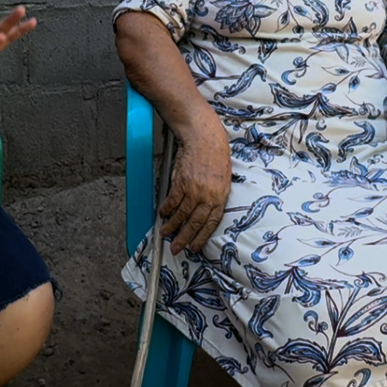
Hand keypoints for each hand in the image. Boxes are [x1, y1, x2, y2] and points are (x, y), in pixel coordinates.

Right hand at [159, 129, 232, 253]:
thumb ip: (216, 196)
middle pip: (194, 223)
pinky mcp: (181, 182)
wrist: (205, 138)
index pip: (210, 223)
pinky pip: (172, 201)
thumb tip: (206, 211)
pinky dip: (166, 209)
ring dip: (171, 226)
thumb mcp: (224, 178)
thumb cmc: (216, 155)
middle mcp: (207, 196)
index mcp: (220, 197)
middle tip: (176, 248)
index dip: (201, 237)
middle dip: (184, 238)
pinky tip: (163, 214)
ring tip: (165, 233)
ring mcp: (194, 190)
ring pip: (181, 214)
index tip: (194, 247)